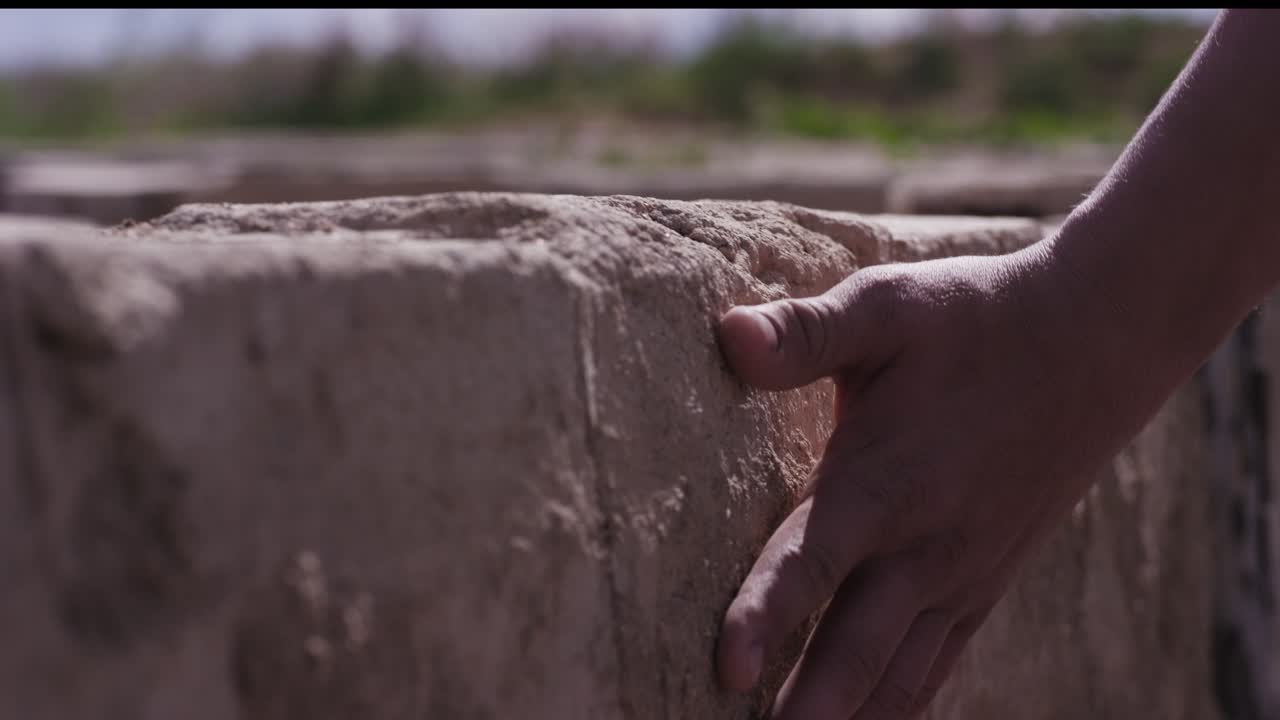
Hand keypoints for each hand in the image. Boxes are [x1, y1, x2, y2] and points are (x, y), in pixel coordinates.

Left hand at [715, 246, 1173, 718]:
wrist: (1096, 340)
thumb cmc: (977, 318)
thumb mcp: (888, 306)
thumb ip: (806, 332)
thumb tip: (728, 334)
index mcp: (884, 480)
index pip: (811, 561)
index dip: (764, 616)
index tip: (728, 670)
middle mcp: (922, 544)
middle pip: (853, 650)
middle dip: (805, 709)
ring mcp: (960, 573)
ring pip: (897, 676)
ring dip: (848, 718)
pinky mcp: (985, 582)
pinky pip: (938, 665)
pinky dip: (902, 705)